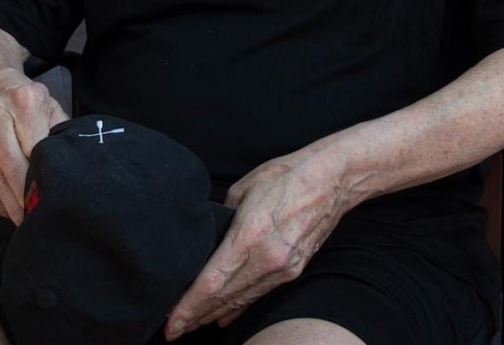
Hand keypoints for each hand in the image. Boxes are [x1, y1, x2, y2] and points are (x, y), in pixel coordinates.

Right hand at [0, 81, 68, 224]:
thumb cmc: (29, 102)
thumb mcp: (51, 107)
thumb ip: (62, 131)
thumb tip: (75, 163)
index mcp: (26, 101)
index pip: (36, 147)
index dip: (43, 176)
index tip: (53, 196)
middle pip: (12, 166)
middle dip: (26, 196)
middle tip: (39, 213)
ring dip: (11, 203)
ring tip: (26, 216)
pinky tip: (8, 208)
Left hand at [165, 148, 349, 339]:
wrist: (332, 179)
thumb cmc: (288, 175)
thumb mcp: (245, 188)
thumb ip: (224, 217)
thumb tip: (212, 236)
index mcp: (251, 233)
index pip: (212, 282)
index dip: (189, 306)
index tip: (171, 322)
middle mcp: (268, 257)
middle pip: (224, 298)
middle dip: (195, 317)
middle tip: (173, 330)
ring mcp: (283, 267)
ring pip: (242, 299)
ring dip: (214, 314)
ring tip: (192, 324)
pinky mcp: (294, 269)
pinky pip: (260, 294)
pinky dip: (239, 307)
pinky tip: (222, 316)